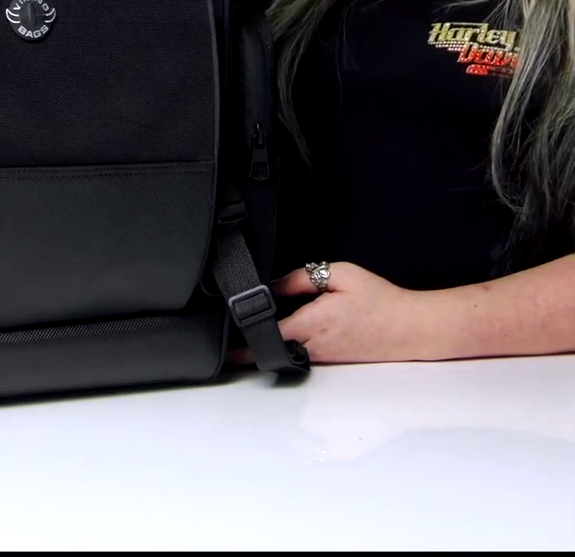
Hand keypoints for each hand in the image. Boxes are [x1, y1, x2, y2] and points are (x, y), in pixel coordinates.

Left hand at [226, 261, 438, 364]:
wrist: (411, 328)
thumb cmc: (381, 300)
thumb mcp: (340, 275)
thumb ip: (302, 279)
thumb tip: (273, 285)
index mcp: (315, 323)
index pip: (270, 336)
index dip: (246, 341)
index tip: (226, 347)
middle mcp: (317, 346)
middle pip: (274, 348)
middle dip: (254, 343)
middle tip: (235, 334)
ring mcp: (325, 358)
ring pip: (288, 354)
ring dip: (273, 345)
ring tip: (258, 331)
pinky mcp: (333, 361)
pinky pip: (304, 356)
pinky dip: (293, 347)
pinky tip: (292, 332)